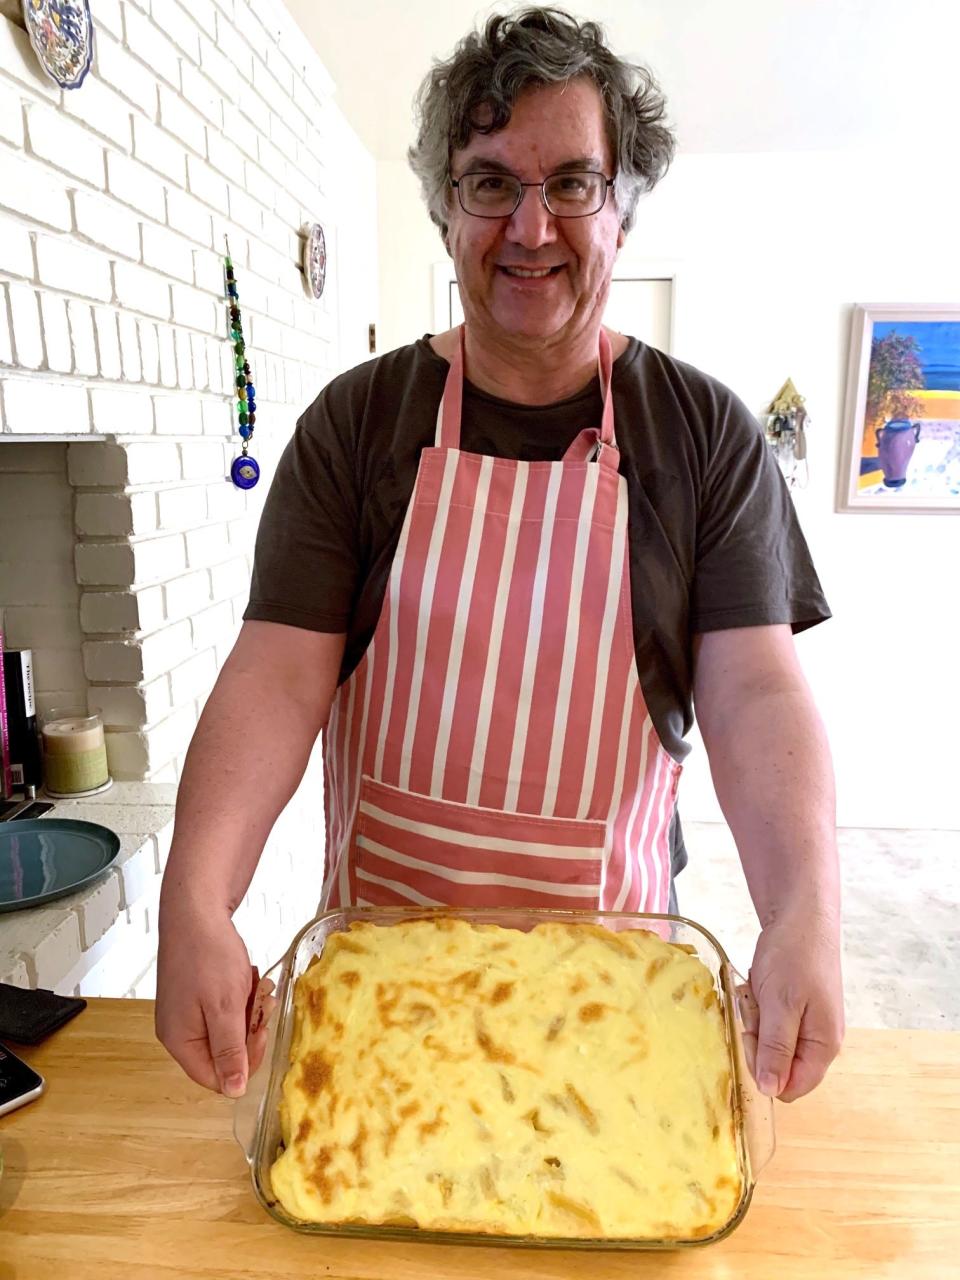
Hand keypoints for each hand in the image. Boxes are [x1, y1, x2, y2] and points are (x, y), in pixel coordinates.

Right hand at [155, 903, 266, 1097]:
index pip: (216, 1078)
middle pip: (223, 1053)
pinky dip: (239, 996)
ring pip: (228, 1029)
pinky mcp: (195, 995)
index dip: (244, 1061)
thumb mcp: (225, 1007)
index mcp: (180, 1041)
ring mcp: (186, 1012)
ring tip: (251, 984)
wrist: (195, 910)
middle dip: (247, 1029)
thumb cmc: (207, 955)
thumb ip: (229, 1051)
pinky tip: (244, 977)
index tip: (259, 1031)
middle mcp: (179, 1031)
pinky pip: (224, 1009)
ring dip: (247, 1010)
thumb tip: (234, 1092)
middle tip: (258, 1002)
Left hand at [747, 906, 844, 1102]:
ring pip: (772, 1041)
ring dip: (757, 1020)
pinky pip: (771, 1021)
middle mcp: (820, 1040)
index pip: (791, 1087)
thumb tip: (770, 1090)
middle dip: (760, 1040)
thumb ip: (776, 1049)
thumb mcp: (781, 1004)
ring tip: (759, 991)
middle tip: (757, 1007)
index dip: (765, 1070)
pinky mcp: (797, 1007)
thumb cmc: (794, 957)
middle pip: (780, 1065)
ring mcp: (809, 1023)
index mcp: (823, 1046)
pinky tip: (760, 985)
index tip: (753, 1037)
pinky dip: (760, 1006)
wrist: (802, 916)